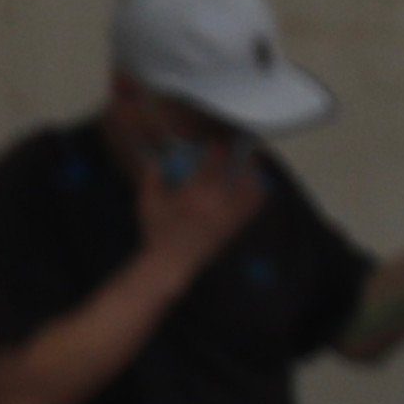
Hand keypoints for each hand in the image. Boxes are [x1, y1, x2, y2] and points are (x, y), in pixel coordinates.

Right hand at [136, 139, 262, 275]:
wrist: (172, 262)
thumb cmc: (157, 231)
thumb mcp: (148, 201)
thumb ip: (152, 177)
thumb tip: (156, 159)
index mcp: (196, 194)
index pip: (214, 164)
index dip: (218, 149)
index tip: (216, 142)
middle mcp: (218, 205)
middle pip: (238, 175)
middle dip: (241, 159)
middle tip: (240, 149)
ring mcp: (230, 219)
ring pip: (254, 193)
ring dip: (254, 177)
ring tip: (251, 168)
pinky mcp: (235, 230)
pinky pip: (253, 210)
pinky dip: (255, 196)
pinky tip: (252, 189)